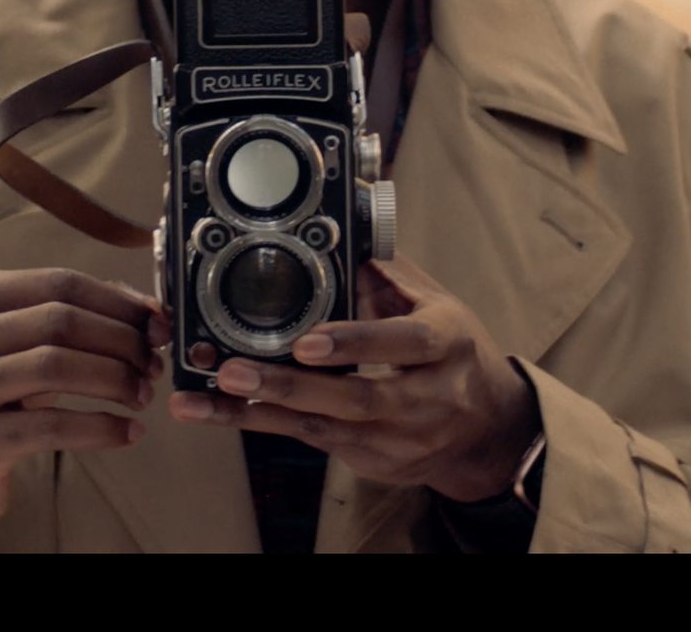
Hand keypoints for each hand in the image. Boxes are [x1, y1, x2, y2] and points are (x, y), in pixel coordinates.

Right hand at [0, 269, 159, 551]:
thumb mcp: (13, 343)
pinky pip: (51, 426)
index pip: (58, 283)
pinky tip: (127, 432)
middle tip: (152, 366)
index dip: (117, 302)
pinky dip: (100, 427)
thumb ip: (70, 316)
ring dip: (114, 379)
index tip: (156, 324)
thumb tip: (147, 309)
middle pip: (60, 321)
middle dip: (121, 342)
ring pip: (56, 367)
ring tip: (141, 396)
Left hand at [168, 256, 538, 502]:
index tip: (306, 341)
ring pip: (323, 429)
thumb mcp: (436, 303)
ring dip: (258, 413)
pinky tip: (221, 412)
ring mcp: (399, 439)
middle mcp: (426, 398)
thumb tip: (337, 227)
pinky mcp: (373, 462)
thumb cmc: (454, 353)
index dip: (354, 344)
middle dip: (288, 386)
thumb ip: (386, 270)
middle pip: (355, 398)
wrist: (488, 430)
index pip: (402, 343)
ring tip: (202, 399)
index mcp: (444, 343)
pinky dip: (265, 425)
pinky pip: (313, 442)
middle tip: (231, 370)